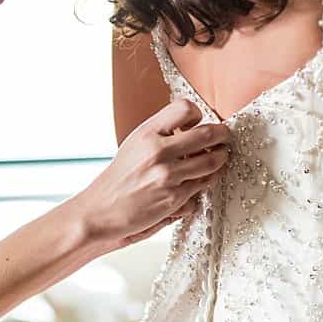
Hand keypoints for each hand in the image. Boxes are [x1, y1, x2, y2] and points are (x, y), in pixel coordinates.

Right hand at [79, 98, 231, 248]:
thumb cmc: (115, 183)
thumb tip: (190, 127)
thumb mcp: (132, 147)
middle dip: (222, 136)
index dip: (198, 114)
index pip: (185, 108)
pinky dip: (203, 184)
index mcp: (146, 134)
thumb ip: (159, 135)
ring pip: (212, 162)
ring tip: (218, 160)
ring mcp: (167, 176)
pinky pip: (201, 186)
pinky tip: (199, 182)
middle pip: (208, 133)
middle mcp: (158, 151)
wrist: (97, 213)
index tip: (198, 122)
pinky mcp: (173, 199)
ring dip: (219, 160)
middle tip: (224, 139)